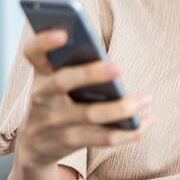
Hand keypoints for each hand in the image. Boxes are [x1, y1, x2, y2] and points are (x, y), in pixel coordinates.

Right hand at [15, 29, 150, 168]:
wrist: (34, 147)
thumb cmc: (55, 101)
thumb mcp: (53, 82)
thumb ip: (73, 65)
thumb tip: (112, 62)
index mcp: (40, 74)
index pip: (32, 52)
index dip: (44, 41)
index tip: (63, 33)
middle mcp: (42, 97)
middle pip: (62, 82)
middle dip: (90, 73)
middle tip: (119, 67)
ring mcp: (53, 122)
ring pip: (90, 114)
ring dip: (122, 107)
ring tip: (146, 98)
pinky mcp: (69, 143)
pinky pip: (104, 138)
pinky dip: (129, 131)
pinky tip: (146, 121)